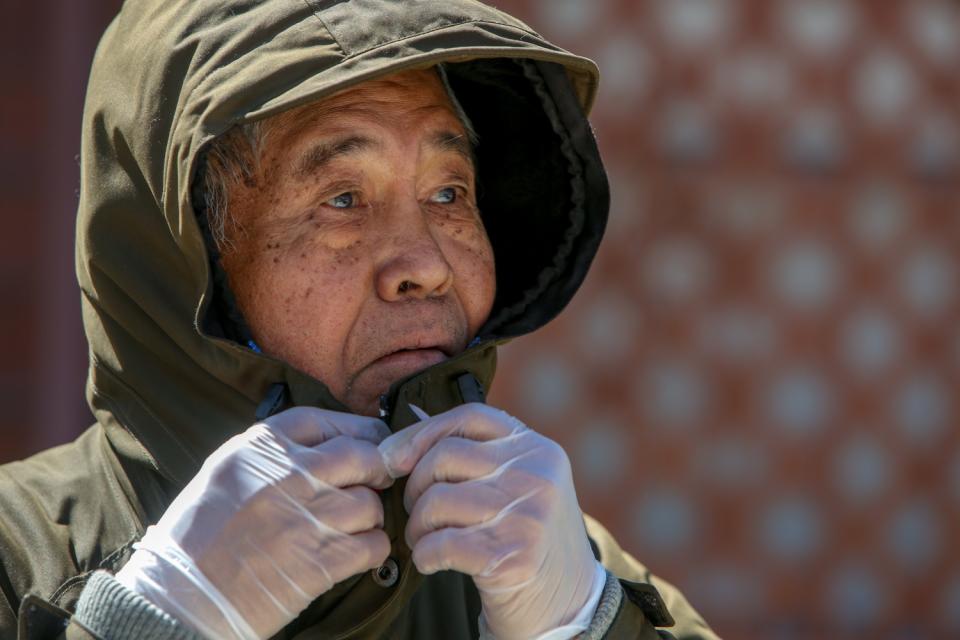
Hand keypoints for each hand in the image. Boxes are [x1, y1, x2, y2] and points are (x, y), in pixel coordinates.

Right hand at [116, 407, 393, 639]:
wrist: (180, 598)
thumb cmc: (199, 536)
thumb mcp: (226, 472)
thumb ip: (274, 452)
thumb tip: (330, 442)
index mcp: (260, 448)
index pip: (324, 421)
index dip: (354, 429)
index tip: (368, 440)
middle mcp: (288, 476)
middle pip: (361, 456)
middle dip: (376, 468)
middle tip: (375, 481)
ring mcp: (307, 519)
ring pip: (371, 502)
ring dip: (371, 515)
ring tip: (353, 525)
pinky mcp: (320, 562)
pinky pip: (374, 544)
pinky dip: (373, 548)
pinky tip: (357, 552)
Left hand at [379, 403, 599, 638]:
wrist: (567, 606)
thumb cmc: (527, 541)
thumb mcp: (519, 486)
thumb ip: (478, 457)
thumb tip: (404, 436)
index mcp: (537, 449)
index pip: (470, 417)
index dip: (422, 432)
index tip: (395, 458)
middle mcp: (537, 474)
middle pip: (445, 456)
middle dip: (415, 486)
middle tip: (418, 512)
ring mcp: (527, 514)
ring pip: (436, 500)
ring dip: (417, 526)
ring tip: (425, 539)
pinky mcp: (512, 556)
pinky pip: (440, 543)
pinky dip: (424, 555)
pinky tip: (432, 561)